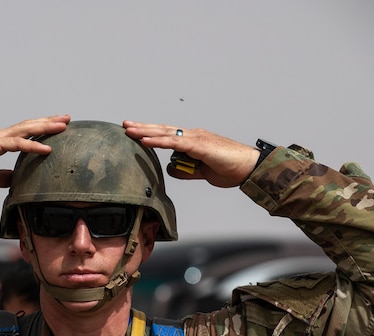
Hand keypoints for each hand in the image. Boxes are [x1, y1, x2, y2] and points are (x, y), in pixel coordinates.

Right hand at [0, 115, 70, 192]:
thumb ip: (3, 177)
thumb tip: (16, 180)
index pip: (25, 132)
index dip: (41, 129)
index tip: (57, 128)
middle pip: (29, 126)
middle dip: (49, 122)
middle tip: (66, 119)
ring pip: (25, 129)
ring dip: (45, 127)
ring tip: (62, 127)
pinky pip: (17, 144)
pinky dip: (33, 145)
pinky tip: (47, 148)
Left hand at [122, 121, 260, 187]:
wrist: (249, 168)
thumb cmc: (230, 168)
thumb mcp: (202, 172)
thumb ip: (186, 170)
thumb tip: (171, 170)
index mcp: (193, 141)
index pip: (167, 134)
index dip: (150, 133)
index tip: (134, 132)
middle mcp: (193, 135)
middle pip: (162, 130)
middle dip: (142, 128)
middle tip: (125, 125)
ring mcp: (196, 138)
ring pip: (166, 133)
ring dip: (145, 132)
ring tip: (129, 130)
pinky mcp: (200, 145)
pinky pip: (174, 143)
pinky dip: (158, 142)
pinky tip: (145, 141)